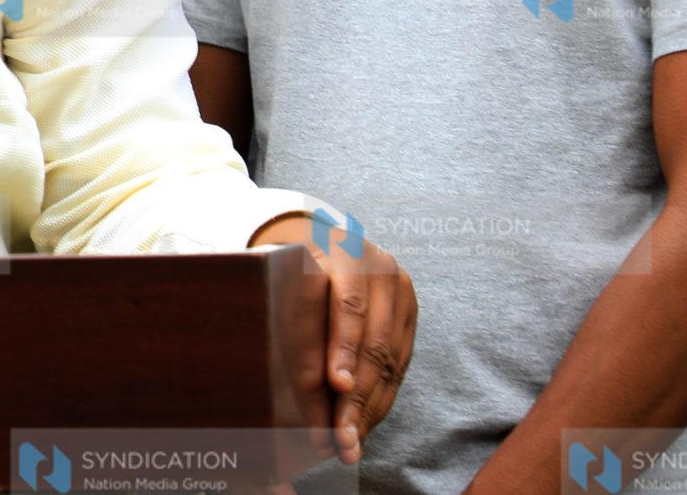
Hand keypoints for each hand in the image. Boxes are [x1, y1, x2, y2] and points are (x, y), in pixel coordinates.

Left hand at [251, 213, 415, 463]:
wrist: (328, 241)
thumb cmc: (293, 261)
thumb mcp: (286, 268)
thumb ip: (287, 303)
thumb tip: (277, 360)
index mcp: (348, 252)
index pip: (348, 306)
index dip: (344, 348)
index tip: (337, 385)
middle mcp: (383, 272)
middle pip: (373, 344)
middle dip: (357, 397)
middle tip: (341, 436)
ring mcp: (401, 297)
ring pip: (389, 363)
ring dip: (369, 410)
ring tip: (350, 444)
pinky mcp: (409, 320)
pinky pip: (398, 369)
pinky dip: (379, 401)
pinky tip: (363, 427)